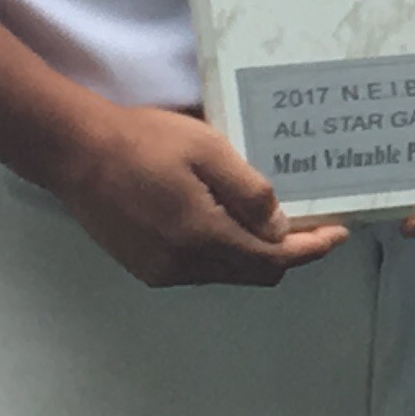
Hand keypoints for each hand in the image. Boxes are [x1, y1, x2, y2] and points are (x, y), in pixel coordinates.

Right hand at [50, 105, 350, 287]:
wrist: (74, 151)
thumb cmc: (143, 141)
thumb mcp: (207, 150)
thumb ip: (249, 193)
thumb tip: (281, 229)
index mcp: (202, 237)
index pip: (273, 259)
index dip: (311, 250)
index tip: (339, 234)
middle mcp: (183, 266)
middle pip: (254, 273)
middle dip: (289, 254)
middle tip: (314, 225)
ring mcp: (161, 271)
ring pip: (227, 274)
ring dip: (254, 254)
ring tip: (273, 222)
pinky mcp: (145, 266)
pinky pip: (200, 270)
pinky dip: (224, 254)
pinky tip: (228, 225)